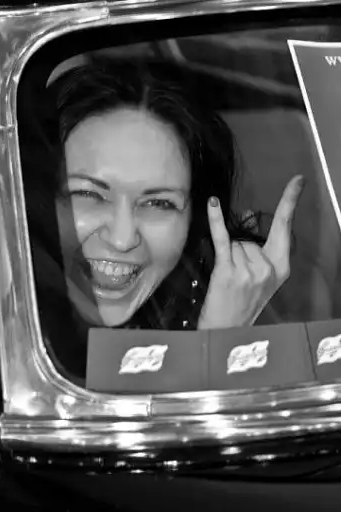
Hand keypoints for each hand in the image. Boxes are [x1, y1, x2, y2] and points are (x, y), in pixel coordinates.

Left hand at [197, 174, 304, 329]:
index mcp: (281, 269)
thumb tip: (248, 213)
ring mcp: (249, 271)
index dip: (290, 201)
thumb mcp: (261, 277)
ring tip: (229, 280)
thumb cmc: (242, 302)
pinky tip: (214, 203)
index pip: (286, 227)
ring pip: (235, 243)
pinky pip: (222, 239)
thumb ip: (258, 248)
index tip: (297, 181)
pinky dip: (216, 220)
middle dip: (239, 250)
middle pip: (250, 237)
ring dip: (228, 256)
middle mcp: (268, 269)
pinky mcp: (228, 271)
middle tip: (237, 277)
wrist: (226, 330)